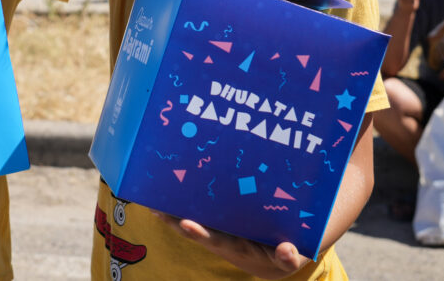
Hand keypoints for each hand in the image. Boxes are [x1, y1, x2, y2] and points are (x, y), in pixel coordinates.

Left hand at [156, 212, 302, 277]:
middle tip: (156, 209)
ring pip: (193, 217)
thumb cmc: (283, 254)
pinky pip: (200, 207)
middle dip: (175, 219)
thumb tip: (286, 251)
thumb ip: (288, 257)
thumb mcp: (292, 258)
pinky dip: (184, 199)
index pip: (216, 240)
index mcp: (238, 248)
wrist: (280, 255)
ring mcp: (219, 227)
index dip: (200, 233)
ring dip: (173, 210)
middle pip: (196, 229)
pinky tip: (167, 185)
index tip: (186, 224)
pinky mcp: (220, 216)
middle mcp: (223, 238)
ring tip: (152, 198)